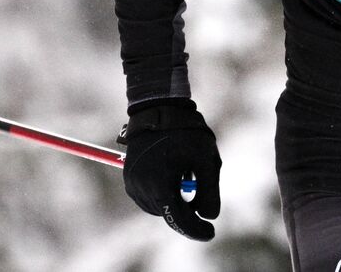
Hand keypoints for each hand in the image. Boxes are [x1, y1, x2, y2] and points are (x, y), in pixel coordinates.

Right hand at [119, 98, 221, 240]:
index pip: (179, 220)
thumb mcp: (206, 160)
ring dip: (175, 200)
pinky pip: (150, 197)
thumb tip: (210, 216)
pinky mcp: (129, 178)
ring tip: (185, 172)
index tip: (211, 232)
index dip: (196, 230)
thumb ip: (210, 191)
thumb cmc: (185, 132)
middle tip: (202, 188)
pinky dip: (163, 193)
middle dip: (188, 209)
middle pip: (168, 214)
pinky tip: (173, 171)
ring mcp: (132, 184)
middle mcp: (141, 188)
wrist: (159, 108)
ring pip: (159, 207)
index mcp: (160, 185)